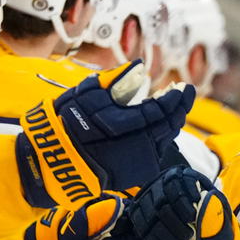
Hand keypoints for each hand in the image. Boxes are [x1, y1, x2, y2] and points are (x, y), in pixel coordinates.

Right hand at [15, 61, 193, 206]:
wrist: (56, 161)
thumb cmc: (67, 124)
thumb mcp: (87, 94)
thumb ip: (116, 79)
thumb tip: (138, 66)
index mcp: (128, 124)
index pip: (162, 110)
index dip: (176, 98)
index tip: (182, 87)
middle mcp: (139, 145)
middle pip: (170, 125)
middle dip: (179, 108)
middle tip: (184, 94)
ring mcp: (140, 162)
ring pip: (166, 139)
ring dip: (171, 122)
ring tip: (171, 107)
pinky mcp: (137, 173)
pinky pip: (157, 151)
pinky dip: (160, 137)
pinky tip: (157, 126)